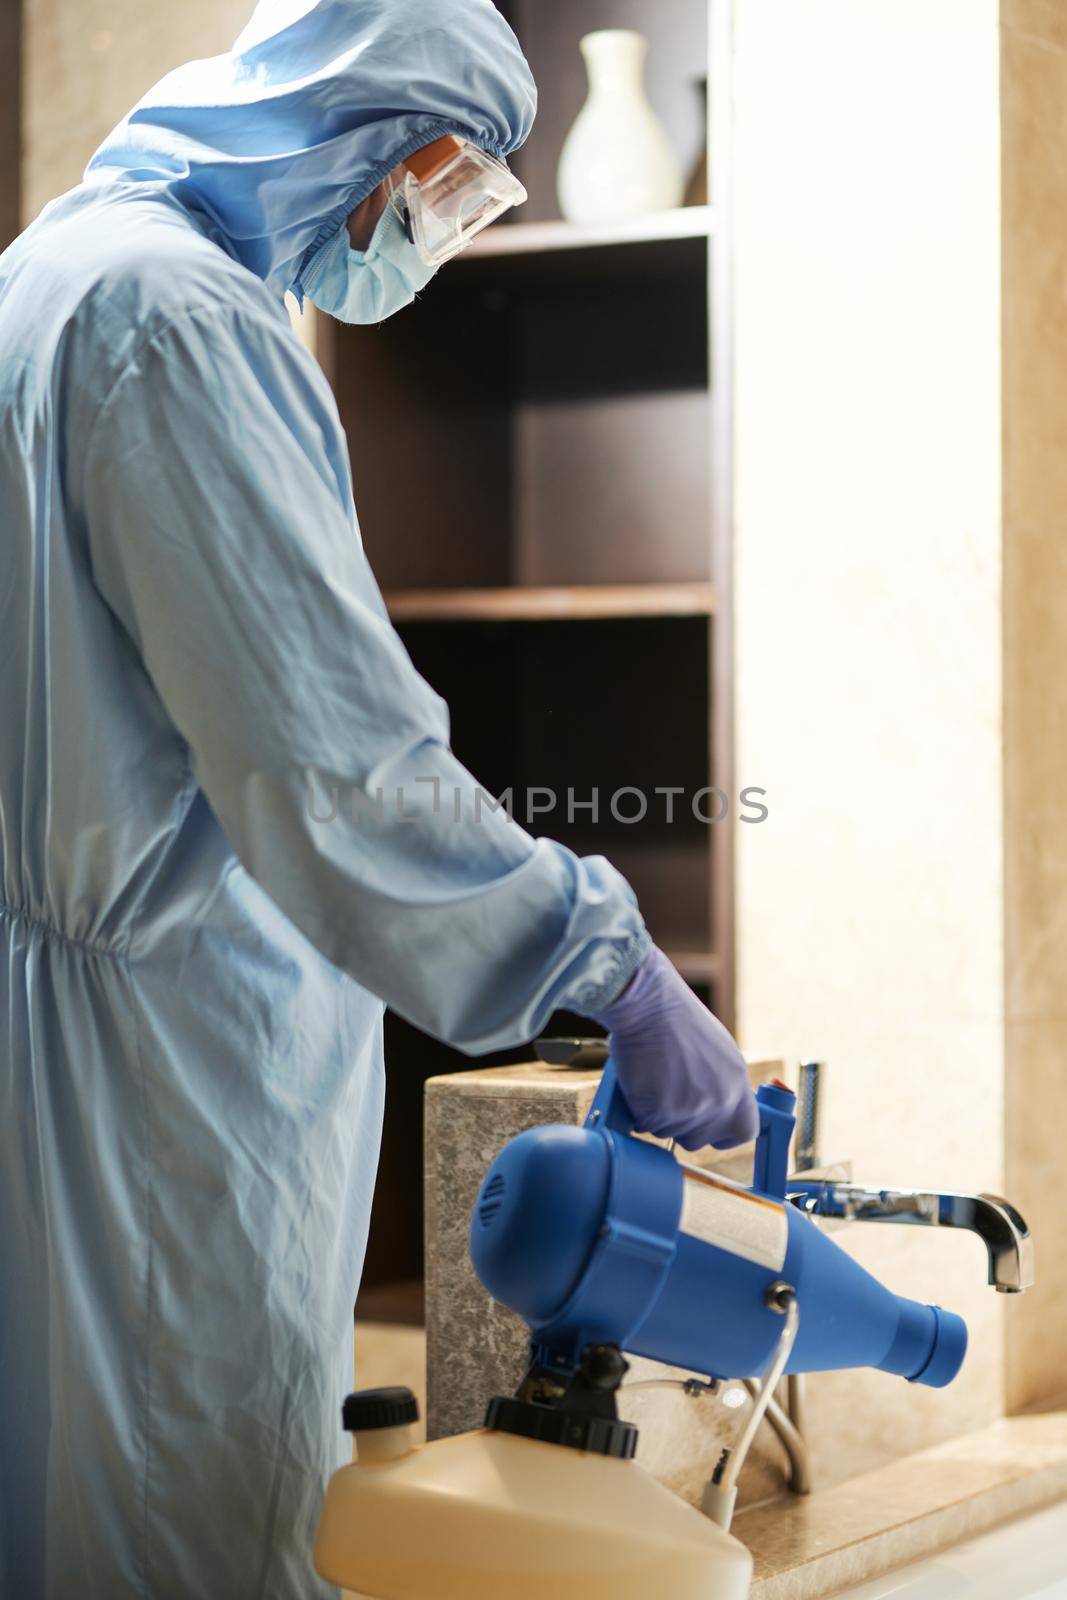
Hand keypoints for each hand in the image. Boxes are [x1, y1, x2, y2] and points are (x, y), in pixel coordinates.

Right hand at [592, 946, 758, 1150]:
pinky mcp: (659, 1113)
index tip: (710, 1127)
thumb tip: (718, 1109)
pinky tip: (640, 1081)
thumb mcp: (718, 1053)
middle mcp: (720, 1102)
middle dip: (682, 1125)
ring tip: (655, 1078)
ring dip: (658, 1115)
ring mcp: (690, 1110)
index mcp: (738, 1085)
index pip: (744, 1132)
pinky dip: (638, 1109)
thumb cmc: (677, 1020)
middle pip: (700, 1139)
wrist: (648, 1005)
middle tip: (668, 1094)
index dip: (724, 1132)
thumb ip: (723, 1084)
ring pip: (669, 1133)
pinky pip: (645, 1126)